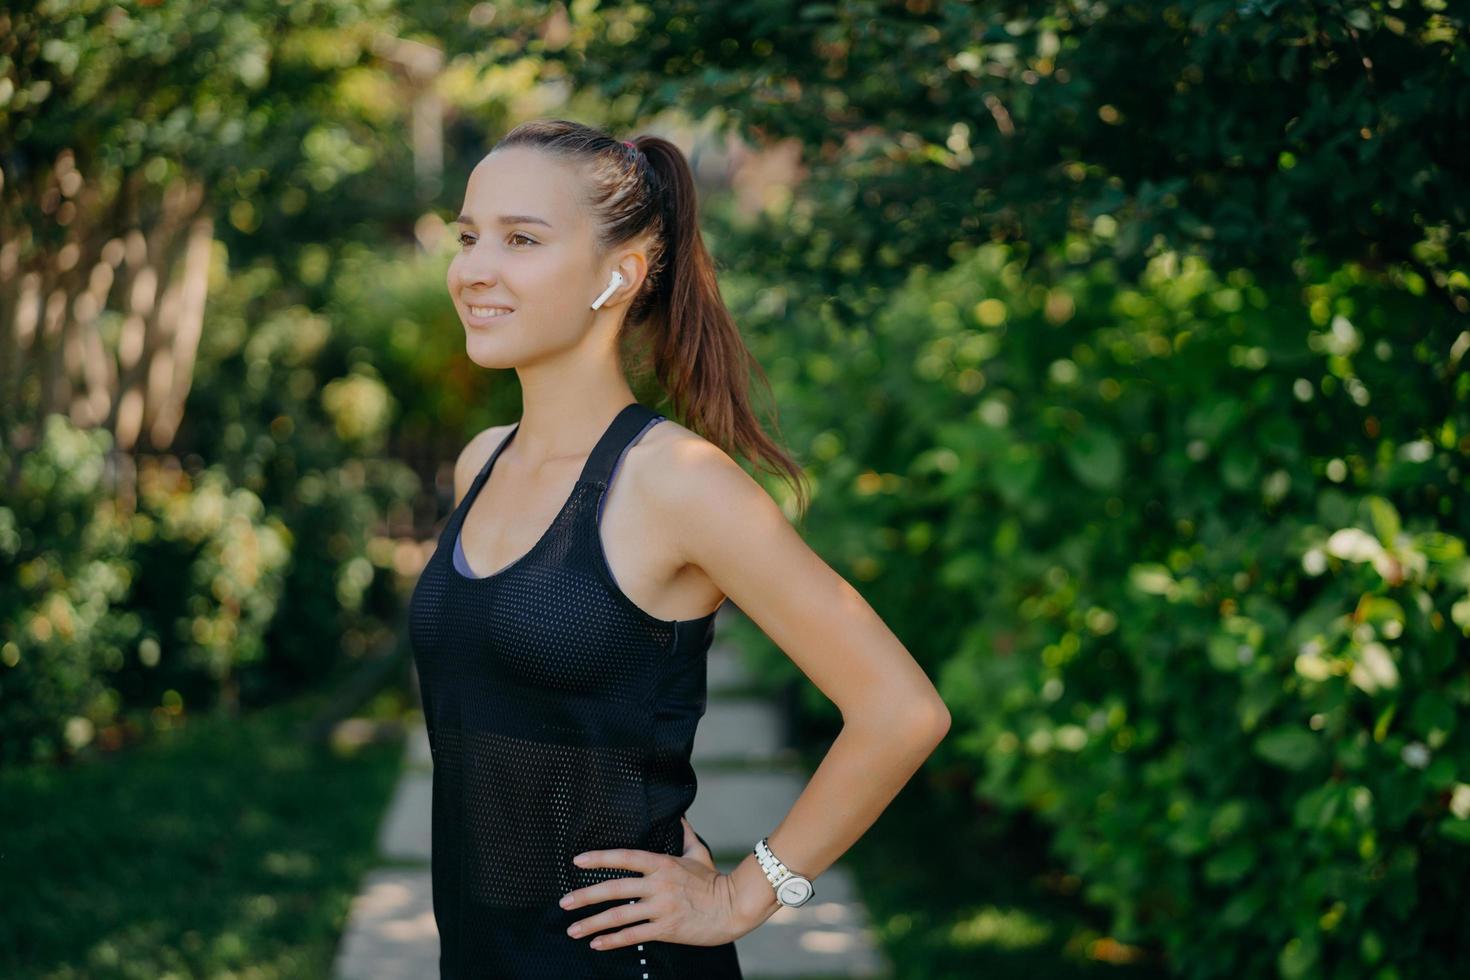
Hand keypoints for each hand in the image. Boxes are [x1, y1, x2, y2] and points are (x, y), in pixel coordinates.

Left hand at [559, 815, 741, 950]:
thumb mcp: (699, 853)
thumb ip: (685, 834)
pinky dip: (612, 941)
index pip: (624, 857)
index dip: (599, 858)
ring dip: (592, 923)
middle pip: (614, 888)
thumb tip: (679, 815)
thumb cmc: (715, 880)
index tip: (577, 861)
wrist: (733, 907)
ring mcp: (661, 908)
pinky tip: (596, 944)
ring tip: (571, 929)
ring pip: (619, 916)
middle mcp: (658, 885)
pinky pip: (633, 936)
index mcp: (662, 864)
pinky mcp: (666, 929)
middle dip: (585, 896)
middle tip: (563, 902)